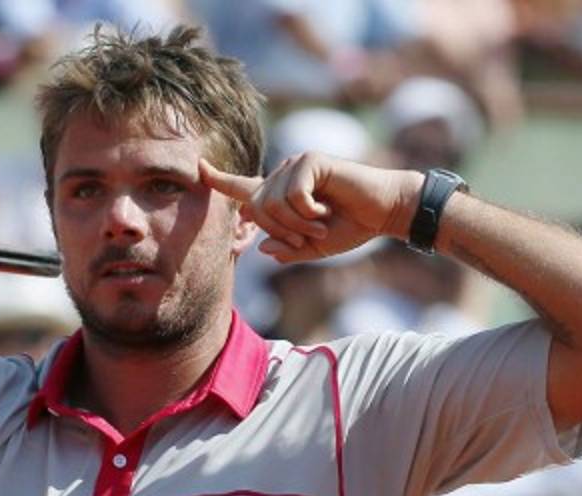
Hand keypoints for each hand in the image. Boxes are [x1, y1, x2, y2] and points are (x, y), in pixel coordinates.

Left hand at [199, 153, 422, 263]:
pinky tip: (325, 209)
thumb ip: (287, 249)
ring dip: (297, 224)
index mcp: (279, 194)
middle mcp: (283, 176)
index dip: (219, 180)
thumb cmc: (350, 227)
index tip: (199, 168)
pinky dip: (308, 211)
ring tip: (320, 224)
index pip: (242, 188)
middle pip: (257, 209)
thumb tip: (262, 246)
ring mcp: (295, 165)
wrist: (383, 213)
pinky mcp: (310, 160)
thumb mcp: (312, 247)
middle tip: (308, 236)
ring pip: (273, 203)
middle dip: (280, 231)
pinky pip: (292, 194)